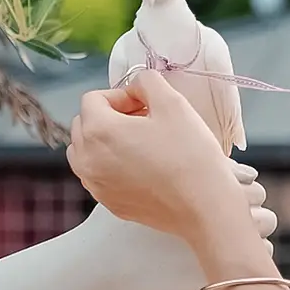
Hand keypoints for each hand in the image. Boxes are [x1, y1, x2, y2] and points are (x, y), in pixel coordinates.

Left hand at [66, 70, 271, 266]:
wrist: (204, 207)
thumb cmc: (190, 156)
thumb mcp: (173, 103)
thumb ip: (148, 82)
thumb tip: (137, 85)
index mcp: (98, 131)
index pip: (93, 99)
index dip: (120, 95)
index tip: (145, 104)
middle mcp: (87, 160)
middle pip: (85, 123)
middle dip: (111, 115)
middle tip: (144, 120)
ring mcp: (96, 185)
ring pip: (86, 151)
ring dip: (106, 140)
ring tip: (141, 142)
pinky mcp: (109, 203)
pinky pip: (98, 174)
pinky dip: (111, 164)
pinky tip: (144, 166)